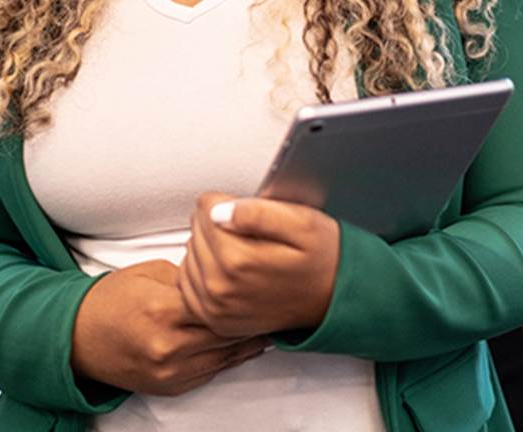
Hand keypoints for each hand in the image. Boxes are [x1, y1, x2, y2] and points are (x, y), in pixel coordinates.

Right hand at [71, 259, 268, 395]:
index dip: (243, 293)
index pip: (218, 303)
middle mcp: (168, 346)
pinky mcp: (169, 388)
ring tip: (270, 321)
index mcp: (163, 310)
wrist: (77, 338)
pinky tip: (248, 342)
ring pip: (224, 356)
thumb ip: (190, 276)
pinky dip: (231, 357)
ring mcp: (169, 372)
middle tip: (276, 301)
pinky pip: (211, 373)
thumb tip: (224, 272)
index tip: (264, 280)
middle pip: (226, 333)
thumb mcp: (152, 272)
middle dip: (252, 317)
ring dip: (248, 340)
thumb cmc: (114, 298)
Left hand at [178, 194, 340, 340]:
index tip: (248, 211)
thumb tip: (219, 210)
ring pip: (189, 255)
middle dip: (217, 223)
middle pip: (195, 230)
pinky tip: (228, 268)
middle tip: (250, 231)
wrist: (334, 300)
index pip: (205, 208)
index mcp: (239, 260)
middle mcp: (221, 289)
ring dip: (209, 247)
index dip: (228, 201)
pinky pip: (188, 285)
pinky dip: (202, 272)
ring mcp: (216, 309)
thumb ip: (258, 212)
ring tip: (242, 248)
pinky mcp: (216, 321)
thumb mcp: (302, 222)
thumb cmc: (322, 259)